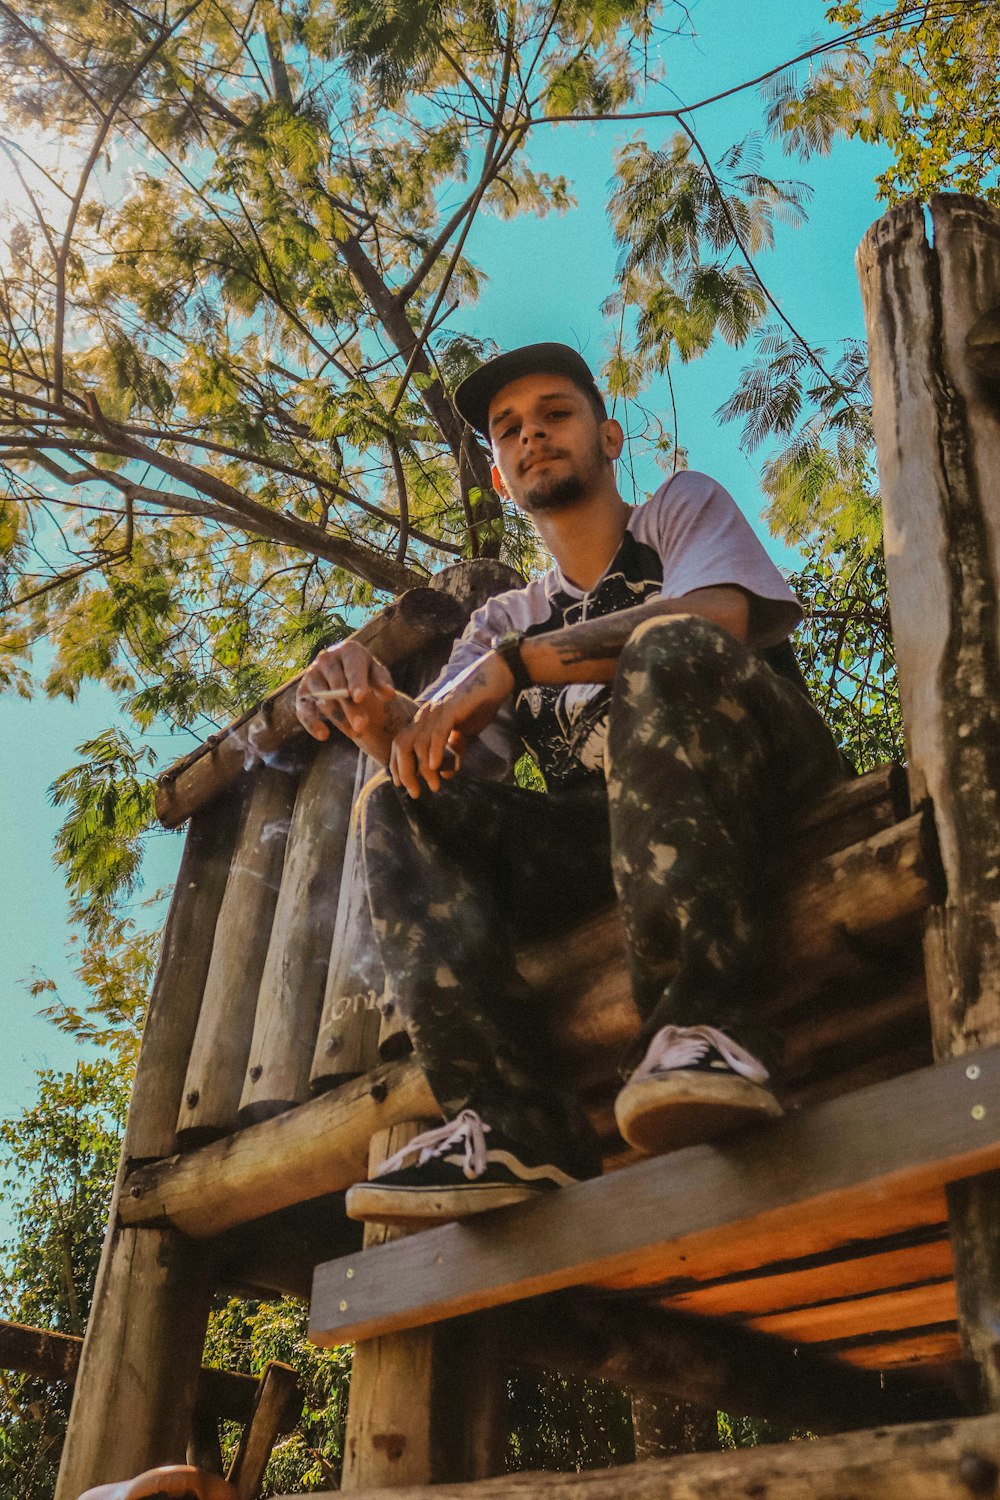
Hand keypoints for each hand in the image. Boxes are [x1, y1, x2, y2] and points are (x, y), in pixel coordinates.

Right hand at [295, 641, 394, 741]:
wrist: (347, 678)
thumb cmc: (367, 675)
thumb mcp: (378, 676)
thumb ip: (383, 683)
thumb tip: (389, 694)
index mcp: (349, 651)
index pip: (352, 667)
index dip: (356, 682)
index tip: (360, 697)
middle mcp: (327, 659)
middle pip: (337, 685)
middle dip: (350, 707)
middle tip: (362, 726)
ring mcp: (312, 675)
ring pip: (323, 699)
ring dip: (338, 718)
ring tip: (356, 733)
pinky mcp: (302, 694)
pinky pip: (304, 710)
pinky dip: (312, 723)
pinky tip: (324, 735)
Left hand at [389, 651, 513, 796]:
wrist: (494, 678)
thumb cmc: (478, 704)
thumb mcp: (464, 734)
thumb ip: (454, 752)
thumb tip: (446, 773)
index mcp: (424, 720)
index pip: (400, 744)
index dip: (396, 765)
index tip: (400, 784)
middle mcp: (425, 715)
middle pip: (402, 745)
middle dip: (404, 772)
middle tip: (415, 792)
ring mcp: (437, 711)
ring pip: (419, 743)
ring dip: (424, 768)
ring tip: (434, 785)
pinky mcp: (452, 708)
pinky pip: (438, 732)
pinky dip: (435, 750)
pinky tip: (437, 765)